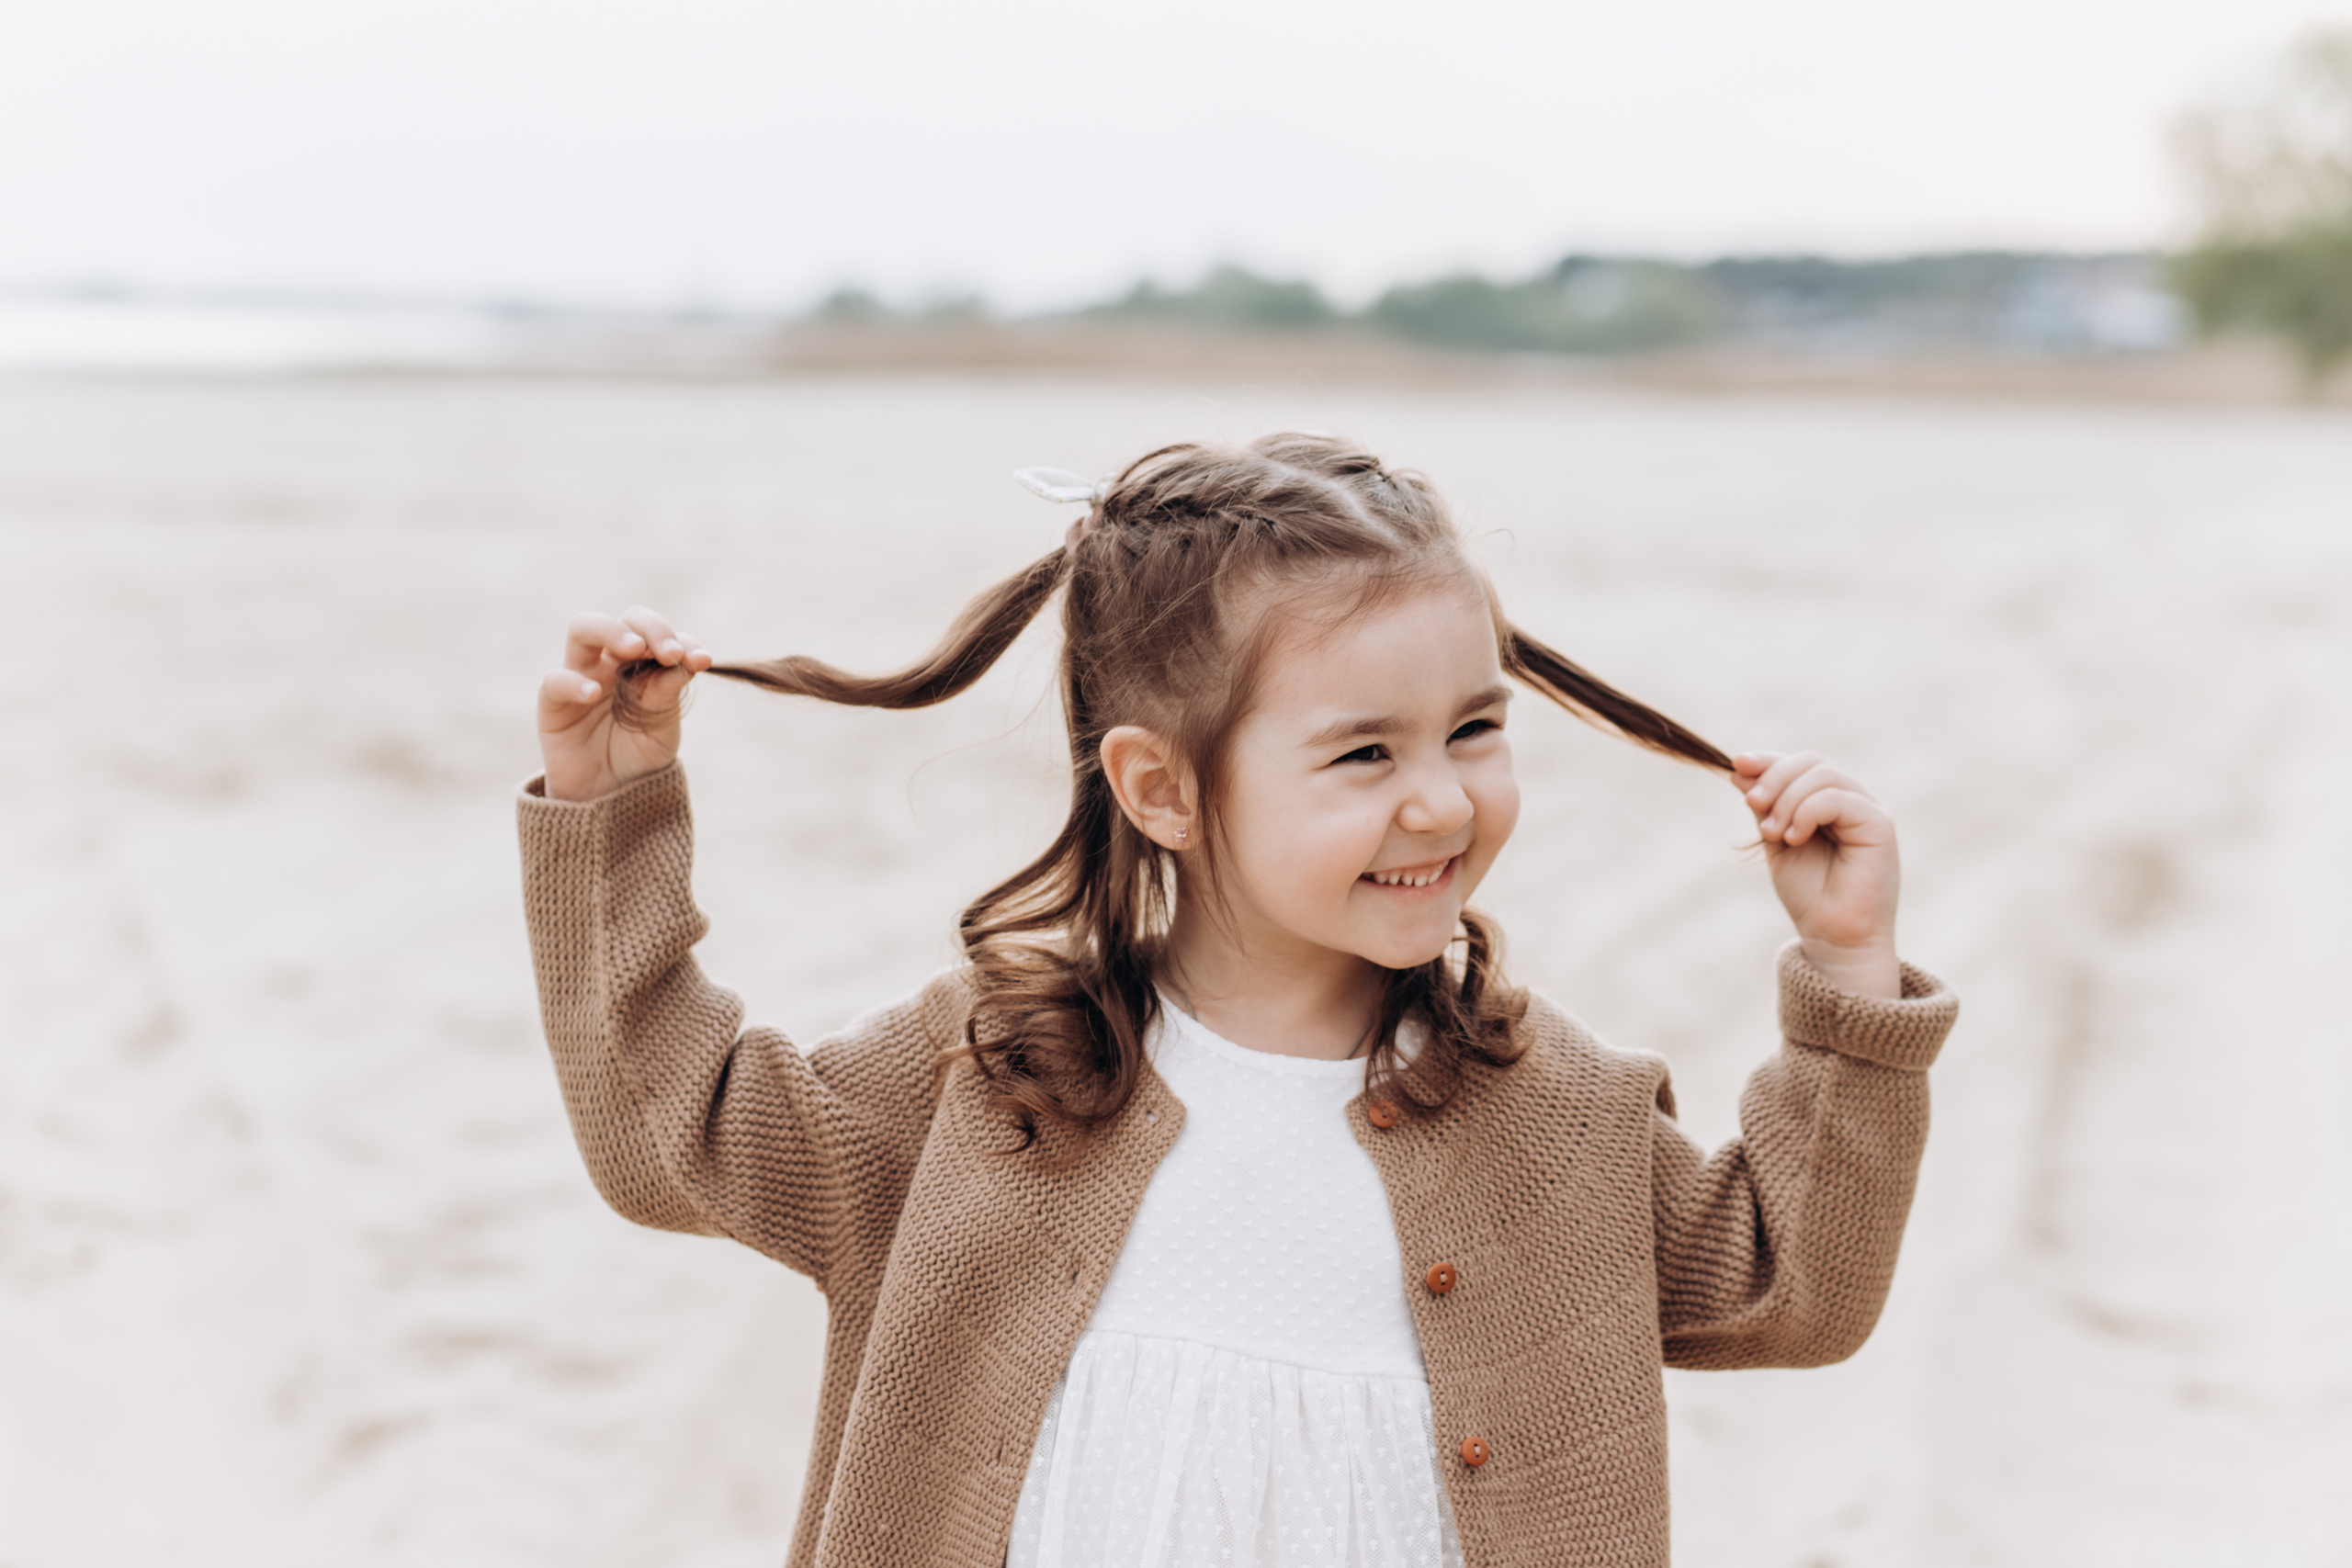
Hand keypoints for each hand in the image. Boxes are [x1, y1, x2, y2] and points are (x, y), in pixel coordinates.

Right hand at [538, 607, 713, 801]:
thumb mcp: (662, 730)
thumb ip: (669, 696)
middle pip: (625, 620)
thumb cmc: (638, 758)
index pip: (660, 636)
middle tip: (670, 652)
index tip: (701, 660)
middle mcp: (612, 664)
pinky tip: (593, 694)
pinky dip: (574, 682)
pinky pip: (555, 680)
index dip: (682, 640)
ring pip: (583, 629)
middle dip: (651, 628)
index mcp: (644, 666)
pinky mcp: (553, 703)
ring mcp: (581, 677)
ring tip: (634, 649)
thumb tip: (688, 661)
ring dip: (610, 630)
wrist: (609, 800)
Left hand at [1732, 751, 1901, 998]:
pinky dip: (1807, 811)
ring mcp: (1868, 810)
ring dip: (1787, 799)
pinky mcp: (1879, 824)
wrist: (1834, 936)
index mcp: (1828, 800)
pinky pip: (1837, 798)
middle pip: (1810, 761)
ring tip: (1773, 834)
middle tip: (1752, 805)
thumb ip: (1766, 806)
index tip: (1737, 764)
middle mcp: (1852, 799)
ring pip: (1823, 775)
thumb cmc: (1809, 895)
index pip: (1800, 764)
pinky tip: (1794, 837)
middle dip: (1774, 777)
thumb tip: (1740, 768)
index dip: (1768, 760)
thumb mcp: (1776, 841)